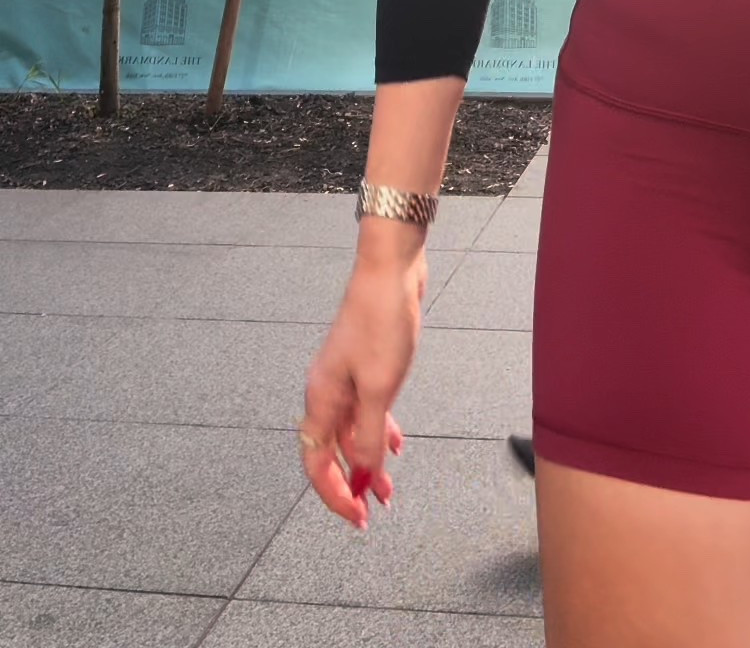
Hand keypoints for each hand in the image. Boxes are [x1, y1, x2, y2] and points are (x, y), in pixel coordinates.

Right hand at [300, 248, 425, 528]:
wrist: (391, 271)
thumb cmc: (381, 322)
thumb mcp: (379, 388)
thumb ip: (367, 436)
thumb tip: (363, 476)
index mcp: (321, 398)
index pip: (316, 462)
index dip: (334, 494)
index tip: (356, 516)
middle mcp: (326, 391)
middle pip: (332, 451)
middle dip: (353, 482)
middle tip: (373, 509)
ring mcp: (345, 378)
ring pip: (351, 433)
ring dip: (369, 460)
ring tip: (389, 488)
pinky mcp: (363, 365)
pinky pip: (365, 411)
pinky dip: (378, 431)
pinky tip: (395, 444)